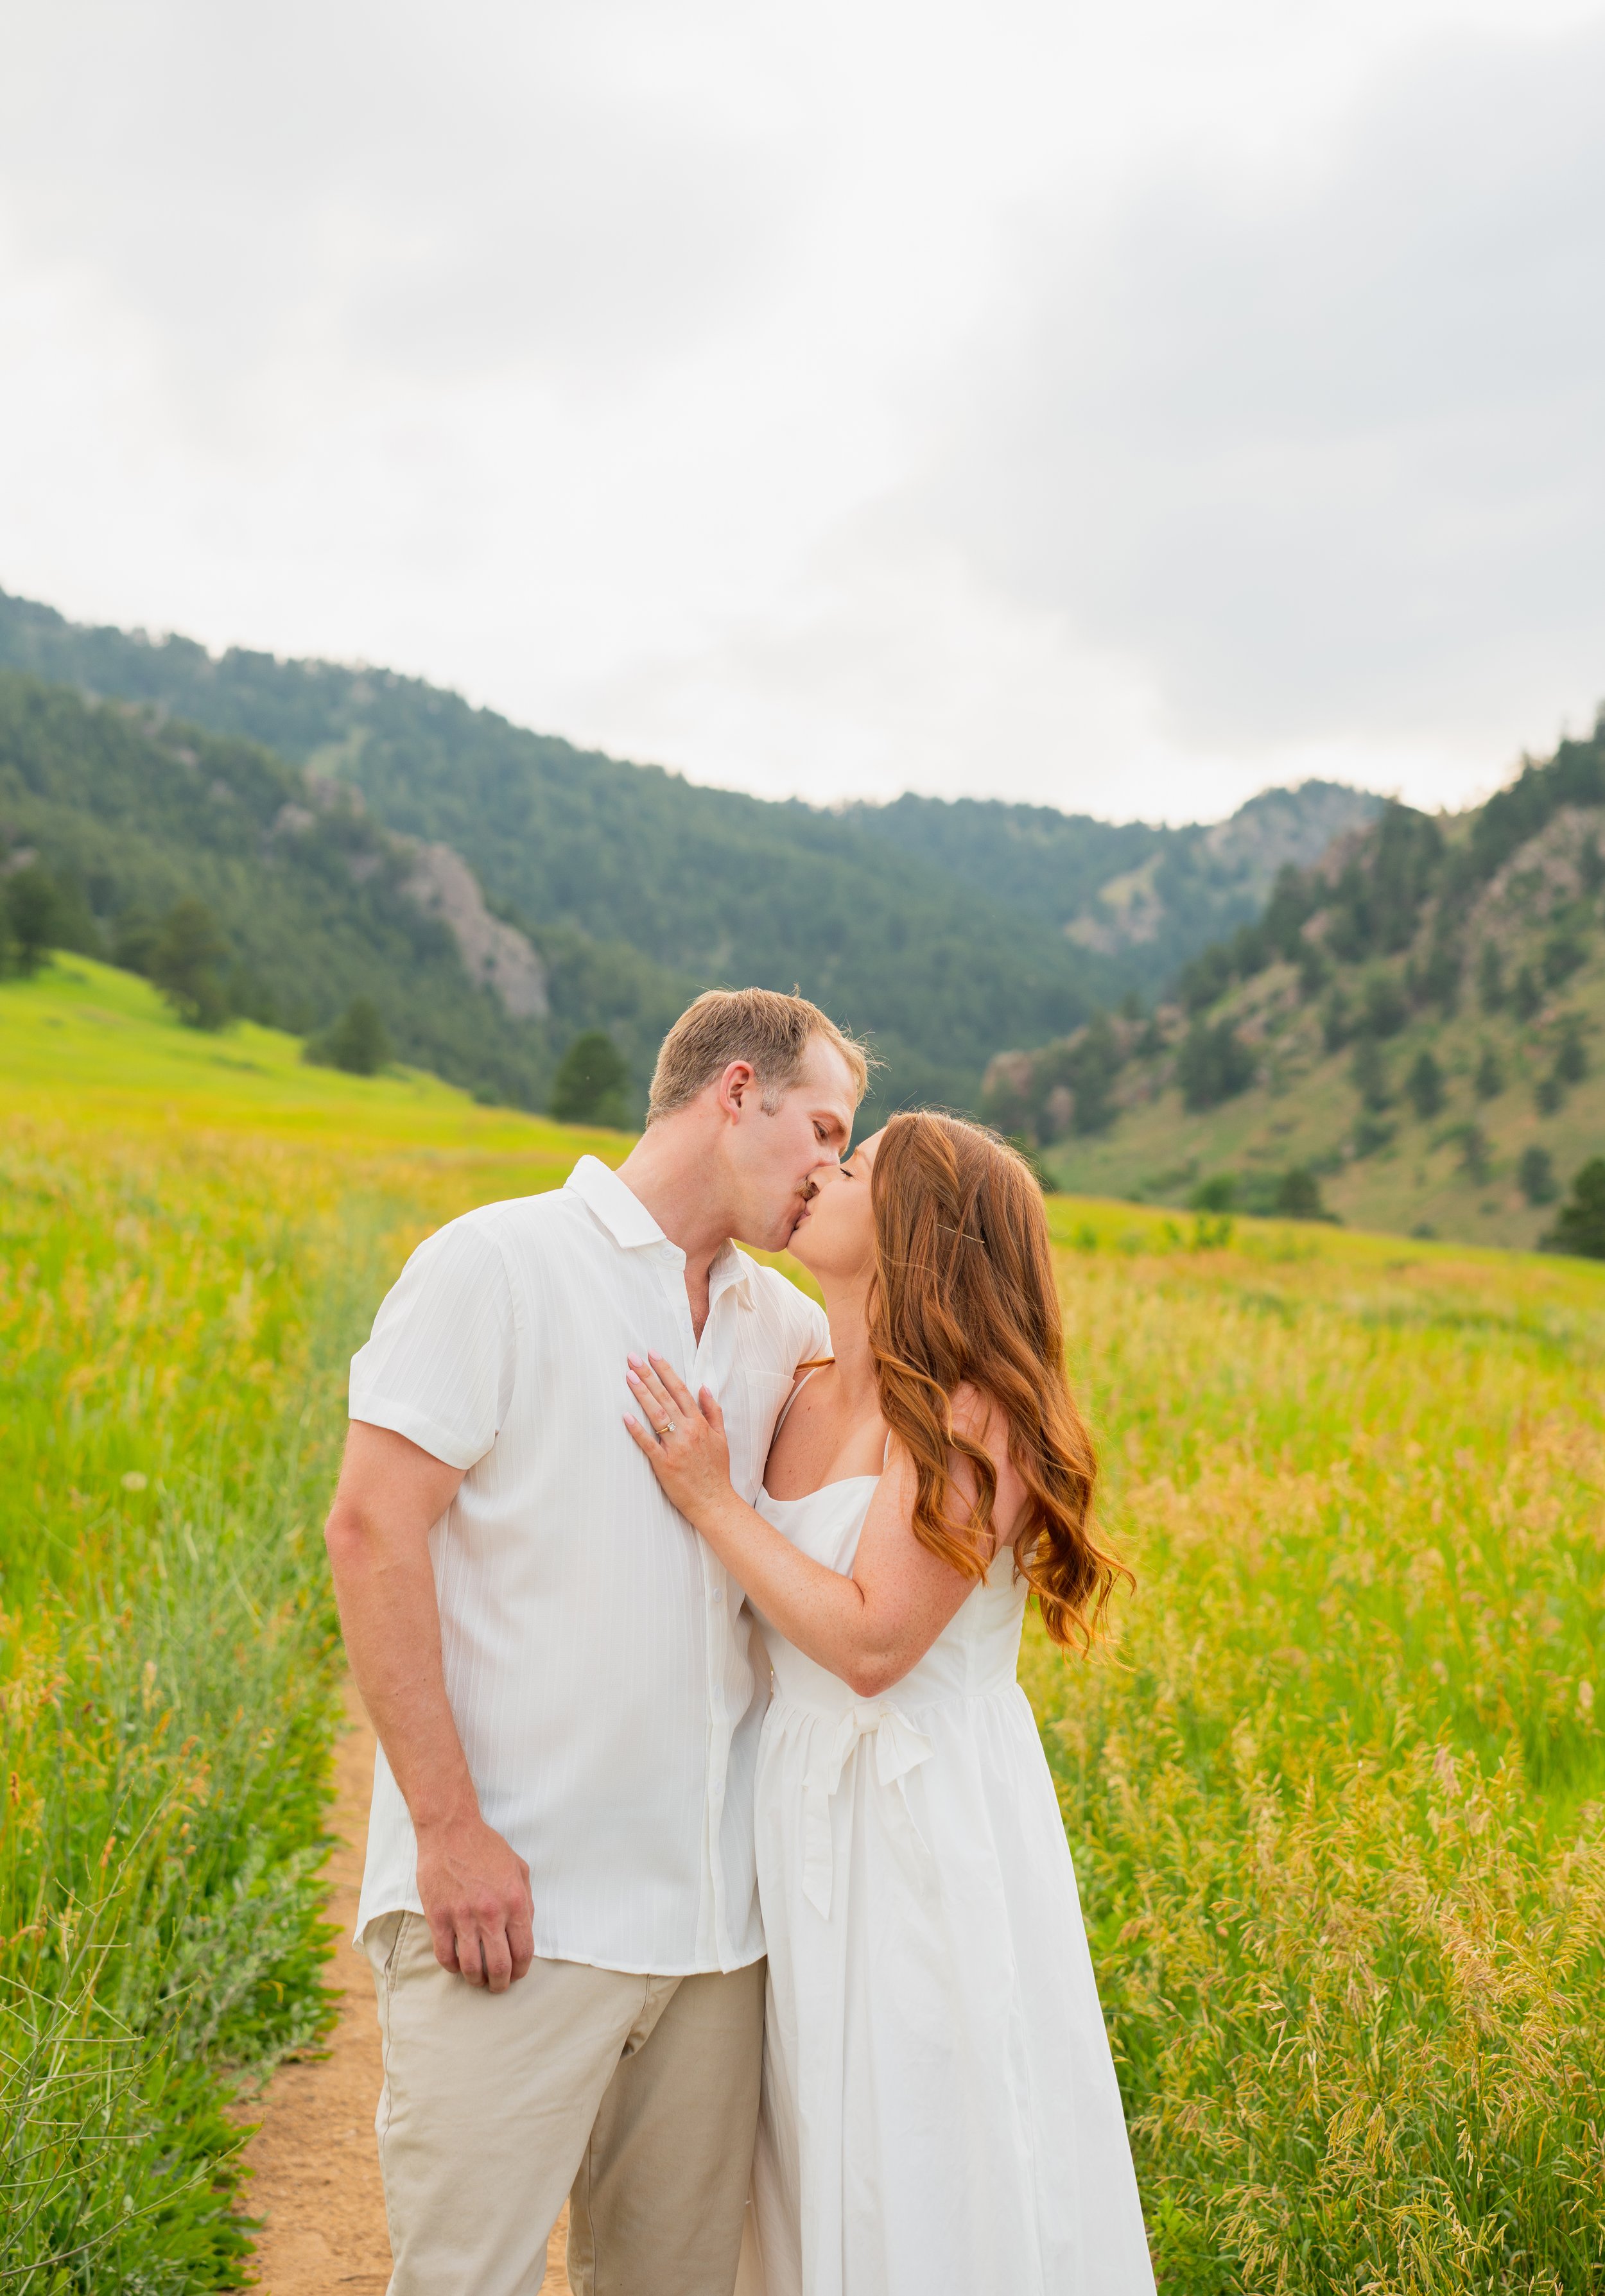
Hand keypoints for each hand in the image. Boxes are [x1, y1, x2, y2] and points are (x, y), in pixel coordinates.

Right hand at [414, 1809, 534, 1991]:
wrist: (451, 1830)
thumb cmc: (486, 1848)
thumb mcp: (519, 1869)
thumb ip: (526, 1901)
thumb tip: (525, 1931)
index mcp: (515, 1902)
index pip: (523, 1951)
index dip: (522, 1970)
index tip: (517, 1975)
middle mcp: (491, 1913)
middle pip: (499, 1966)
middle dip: (500, 1983)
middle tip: (497, 1985)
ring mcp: (462, 1916)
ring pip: (471, 1966)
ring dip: (476, 1980)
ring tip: (477, 1979)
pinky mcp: (438, 1917)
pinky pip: (445, 1956)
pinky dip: (452, 1967)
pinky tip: (457, 1964)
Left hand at [624, 1354, 733, 1523]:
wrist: (715, 1502)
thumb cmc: (716, 1471)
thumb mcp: (722, 1438)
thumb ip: (713, 1411)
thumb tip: (704, 1388)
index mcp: (700, 1423)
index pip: (680, 1390)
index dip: (665, 1370)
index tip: (653, 1354)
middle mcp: (688, 1431)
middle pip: (665, 1397)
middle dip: (648, 1375)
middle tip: (632, 1357)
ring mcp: (675, 1447)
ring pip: (656, 1414)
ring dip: (642, 1394)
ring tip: (629, 1376)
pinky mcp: (663, 1464)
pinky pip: (647, 1444)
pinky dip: (637, 1430)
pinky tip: (625, 1416)